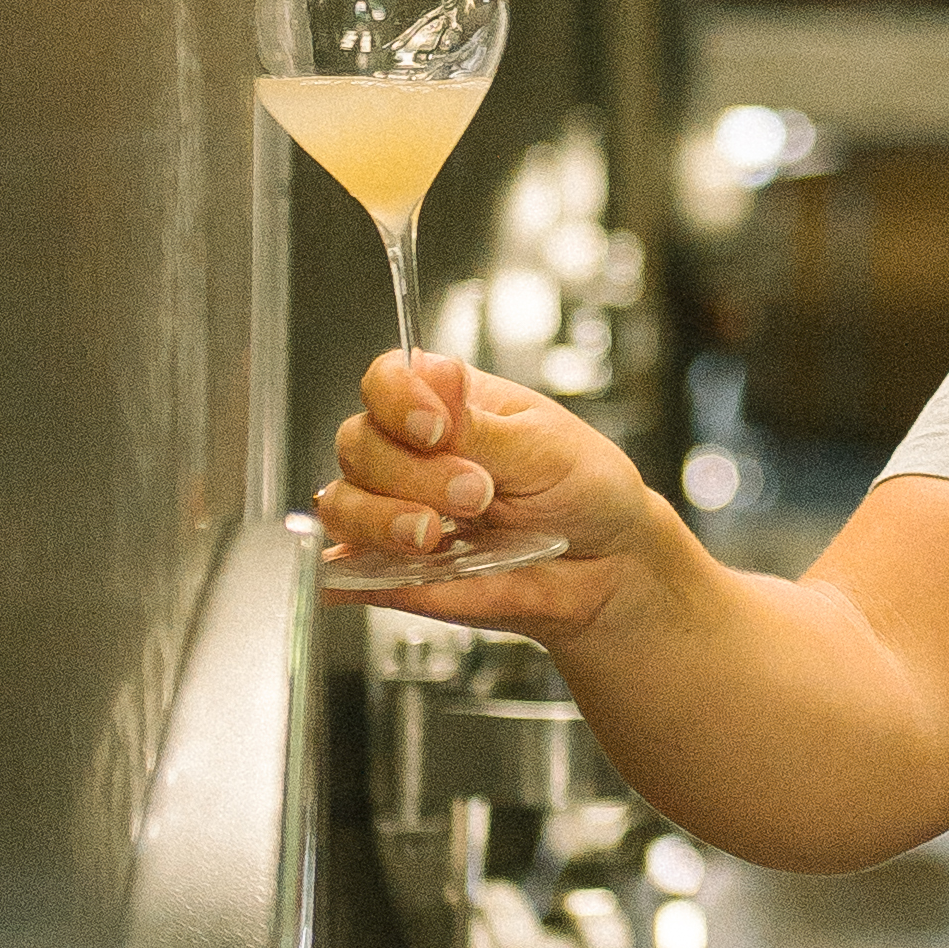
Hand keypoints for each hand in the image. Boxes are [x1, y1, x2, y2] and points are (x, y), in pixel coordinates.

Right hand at [319, 349, 666, 638]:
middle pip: (358, 442)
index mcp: (446, 404)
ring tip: (437, 536)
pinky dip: (344, 571)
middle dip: (414, 473)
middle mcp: (410, 452)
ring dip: (384, 520)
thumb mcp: (544, 447)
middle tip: (476, 494)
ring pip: (342, 504)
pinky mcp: (390, 568)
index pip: (386, 379)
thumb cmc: (583, 491)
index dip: (398, 399)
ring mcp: (394, 511)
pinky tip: (372, 570)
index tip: (436, 428)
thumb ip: (477, 424)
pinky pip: (343, 568)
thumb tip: (432, 376)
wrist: (606, 564)